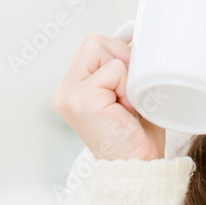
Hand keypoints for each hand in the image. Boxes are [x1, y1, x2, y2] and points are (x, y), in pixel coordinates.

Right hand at [52, 33, 164, 161]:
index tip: (128, 84)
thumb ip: (124, 66)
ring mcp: (70, 95)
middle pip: (94, 41)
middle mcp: (65, 91)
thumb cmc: (138, 135)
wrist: (140, 167)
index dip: (118, 55)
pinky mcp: (81, 100)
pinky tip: (125, 110)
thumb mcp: (128, 92)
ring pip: (102, 49)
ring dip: (124, 75)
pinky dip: (127, 86)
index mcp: (73, 89)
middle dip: (120, 61)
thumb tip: (134, 37)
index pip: (93, 45)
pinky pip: (114, 69)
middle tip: (129, 95)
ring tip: (125, 104)